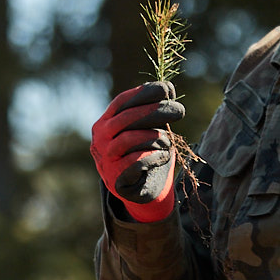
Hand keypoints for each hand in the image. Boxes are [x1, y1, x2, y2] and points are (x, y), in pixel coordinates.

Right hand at [89, 82, 185, 221]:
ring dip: (154, 137)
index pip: (122, 102)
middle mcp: (100, 139)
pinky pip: (134, 162)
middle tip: (179, 110)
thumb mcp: (149, 130)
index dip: (144, 93)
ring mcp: (105, 159)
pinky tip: (164, 156)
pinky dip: (153, 156)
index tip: (168, 89)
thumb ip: (152, 112)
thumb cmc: (147, 155)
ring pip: (129, 139)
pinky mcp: (115, 179)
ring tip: (168, 141)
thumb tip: (167, 87)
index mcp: (106, 122)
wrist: (143, 193)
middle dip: (156, 111)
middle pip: (127, 118)